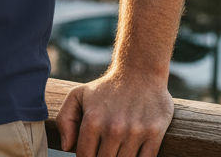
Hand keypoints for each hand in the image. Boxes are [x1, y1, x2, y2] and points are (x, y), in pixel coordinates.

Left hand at [54, 68, 173, 156]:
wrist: (140, 72)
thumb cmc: (106, 88)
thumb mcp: (77, 95)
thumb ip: (65, 120)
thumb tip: (66, 147)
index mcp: (93, 120)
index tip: (90, 154)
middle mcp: (114, 128)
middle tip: (104, 151)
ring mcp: (135, 132)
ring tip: (117, 150)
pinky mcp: (155, 133)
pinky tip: (132, 152)